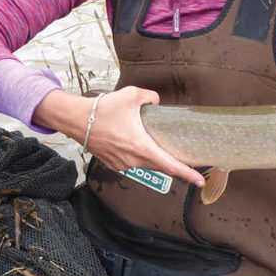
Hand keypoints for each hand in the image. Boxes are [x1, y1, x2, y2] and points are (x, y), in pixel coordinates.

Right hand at [36, 87, 204, 186]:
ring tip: (157, 146)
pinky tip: (135, 144)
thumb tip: (157, 103)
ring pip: (146, 164)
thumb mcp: (132, 95)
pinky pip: (132, 162)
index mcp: (141, 146)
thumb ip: (151, 98)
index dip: (187, 173)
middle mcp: (132, 159)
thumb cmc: (103, 109)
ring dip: (153, 157)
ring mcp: (122, 164)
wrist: (76, 120)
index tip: (199, 180)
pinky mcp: (113, 164)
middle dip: (173, 164)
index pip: (169, 165)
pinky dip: (138, 156)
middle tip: (187, 162)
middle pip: (160, 166)